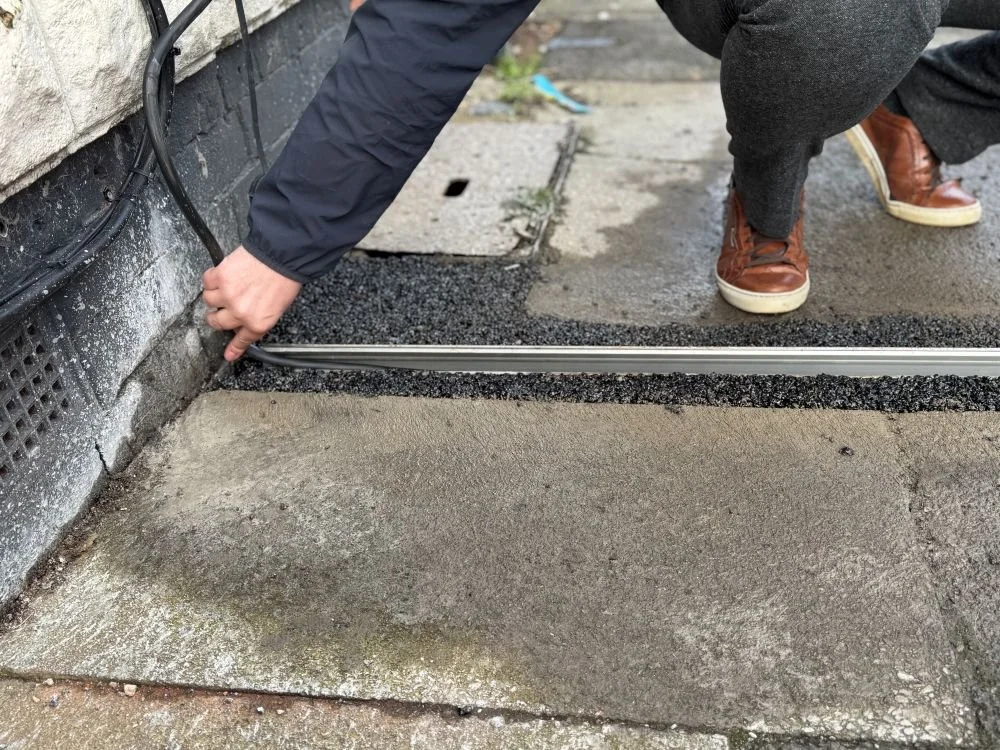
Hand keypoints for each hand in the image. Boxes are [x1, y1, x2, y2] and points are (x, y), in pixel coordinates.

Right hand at [202, 246, 301, 361]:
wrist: (282, 255)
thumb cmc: (284, 278)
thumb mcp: (277, 308)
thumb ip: (259, 318)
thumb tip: (246, 325)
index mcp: (258, 323)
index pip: (242, 340)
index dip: (233, 349)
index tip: (228, 355)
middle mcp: (240, 312)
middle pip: (217, 322)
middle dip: (216, 318)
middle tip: (220, 311)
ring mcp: (227, 295)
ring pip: (208, 301)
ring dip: (214, 295)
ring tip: (226, 287)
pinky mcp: (219, 277)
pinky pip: (206, 282)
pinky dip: (211, 279)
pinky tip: (222, 275)